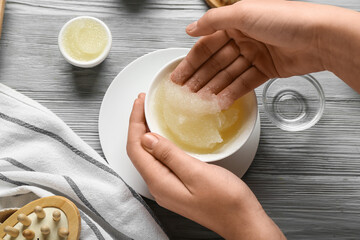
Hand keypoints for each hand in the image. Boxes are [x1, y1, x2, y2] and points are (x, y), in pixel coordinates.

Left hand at [127, 93, 285, 239]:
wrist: (241, 220)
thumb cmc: (225, 201)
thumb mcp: (196, 173)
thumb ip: (169, 155)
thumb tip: (146, 138)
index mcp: (159, 182)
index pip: (135, 148)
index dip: (134, 122)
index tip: (140, 102)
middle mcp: (159, 186)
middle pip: (138, 152)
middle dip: (138, 125)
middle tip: (144, 103)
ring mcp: (167, 187)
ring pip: (148, 156)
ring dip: (147, 134)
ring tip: (151, 114)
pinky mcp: (177, 186)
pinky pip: (160, 161)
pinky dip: (159, 144)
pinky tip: (166, 135)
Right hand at [171, 0, 329, 108]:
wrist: (319, 37)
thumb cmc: (286, 19)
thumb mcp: (243, 13)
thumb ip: (214, 21)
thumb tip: (191, 28)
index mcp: (237, 23)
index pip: (207, 44)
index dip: (191, 60)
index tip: (179, 75)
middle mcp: (245, 38)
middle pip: (216, 62)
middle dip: (200, 78)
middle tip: (186, 92)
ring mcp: (255, 55)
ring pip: (228, 74)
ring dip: (214, 87)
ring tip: (201, 100)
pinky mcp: (267, 70)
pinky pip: (245, 83)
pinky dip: (233, 92)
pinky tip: (221, 101)